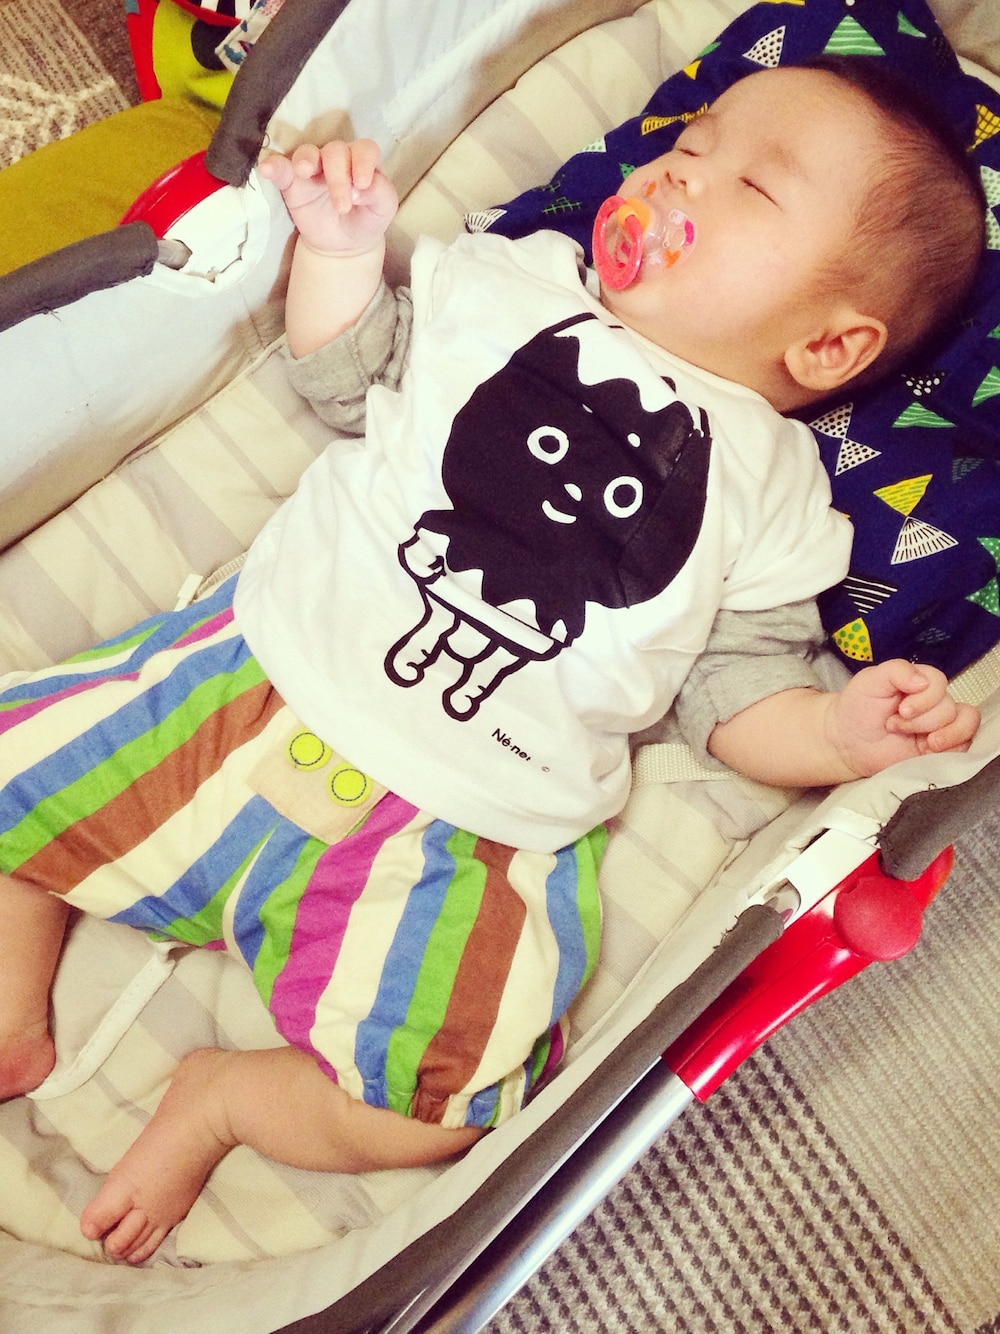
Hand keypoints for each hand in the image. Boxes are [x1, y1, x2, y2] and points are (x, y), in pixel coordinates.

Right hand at [258, 139, 398, 257]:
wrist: (344, 245)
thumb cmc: (366, 219)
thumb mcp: (383, 210)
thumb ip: (381, 194)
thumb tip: (361, 187)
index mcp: (362, 160)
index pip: (364, 149)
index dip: (363, 162)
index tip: (361, 184)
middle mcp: (337, 158)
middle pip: (335, 151)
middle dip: (338, 176)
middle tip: (341, 206)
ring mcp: (313, 167)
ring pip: (307, 152)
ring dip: (306, 160)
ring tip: (304, 173)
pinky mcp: (291, 181)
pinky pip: (280, 168)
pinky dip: (272, 165)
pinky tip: (267, 169)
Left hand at [828, 660, 979, 775]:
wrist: (847, 741)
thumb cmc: (858, 707)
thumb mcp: (870, 680)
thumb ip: (896, 670)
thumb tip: (923, 681)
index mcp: (920, 682)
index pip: (939, 683)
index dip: (924, 699)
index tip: (901, 710)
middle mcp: (934, 702)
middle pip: (949, 708)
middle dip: (920, 721)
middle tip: (894, 726)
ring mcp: (940, 726)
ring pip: (966, 724)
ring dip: (943, 735)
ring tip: (922, 743)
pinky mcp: (941, 748)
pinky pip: (966, 746)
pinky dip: (952, 749)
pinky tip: (928, 751)